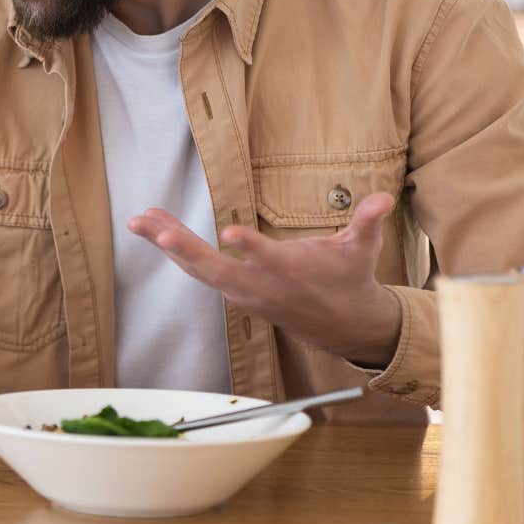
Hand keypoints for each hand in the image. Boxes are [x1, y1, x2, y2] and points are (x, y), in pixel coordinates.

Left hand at [126, 192, 402, 366]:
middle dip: (183, 247)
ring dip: (168, 243)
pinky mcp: (234, 292)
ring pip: (199, 268)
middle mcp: (260, 284)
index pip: (267, 258)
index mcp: (290, 271)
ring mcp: (243, 291)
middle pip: (215, 267)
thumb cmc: (349, 279)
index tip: (229, 233)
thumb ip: (367, 223)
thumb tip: (383, 198)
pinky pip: (197, 270)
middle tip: (154, 228)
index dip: (250, 247)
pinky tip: (154, 227)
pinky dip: (176, 250)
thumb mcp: (361, 250)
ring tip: (139, 219)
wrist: (344, 326)